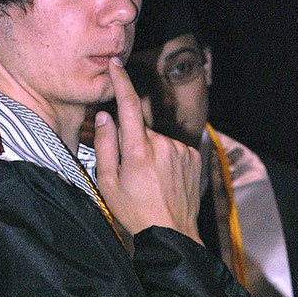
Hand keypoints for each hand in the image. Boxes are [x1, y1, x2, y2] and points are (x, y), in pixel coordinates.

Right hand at [94, 58, 202, 239]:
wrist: (172, 233)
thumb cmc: (134, 211)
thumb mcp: (108, 183)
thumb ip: (105, 146)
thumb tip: (104, 117)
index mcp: (138, 151)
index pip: (128, 106)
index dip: (121, 82)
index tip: (115, 64)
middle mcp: (162, 145)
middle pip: (140, 130)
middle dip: (132, 142)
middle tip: (129, 171)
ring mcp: (180, 150)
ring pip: (156, 140)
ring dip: (150, 152)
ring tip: (149, 180)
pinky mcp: (193, 156)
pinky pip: (172, 148)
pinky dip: (165, 158)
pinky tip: (163, 180)